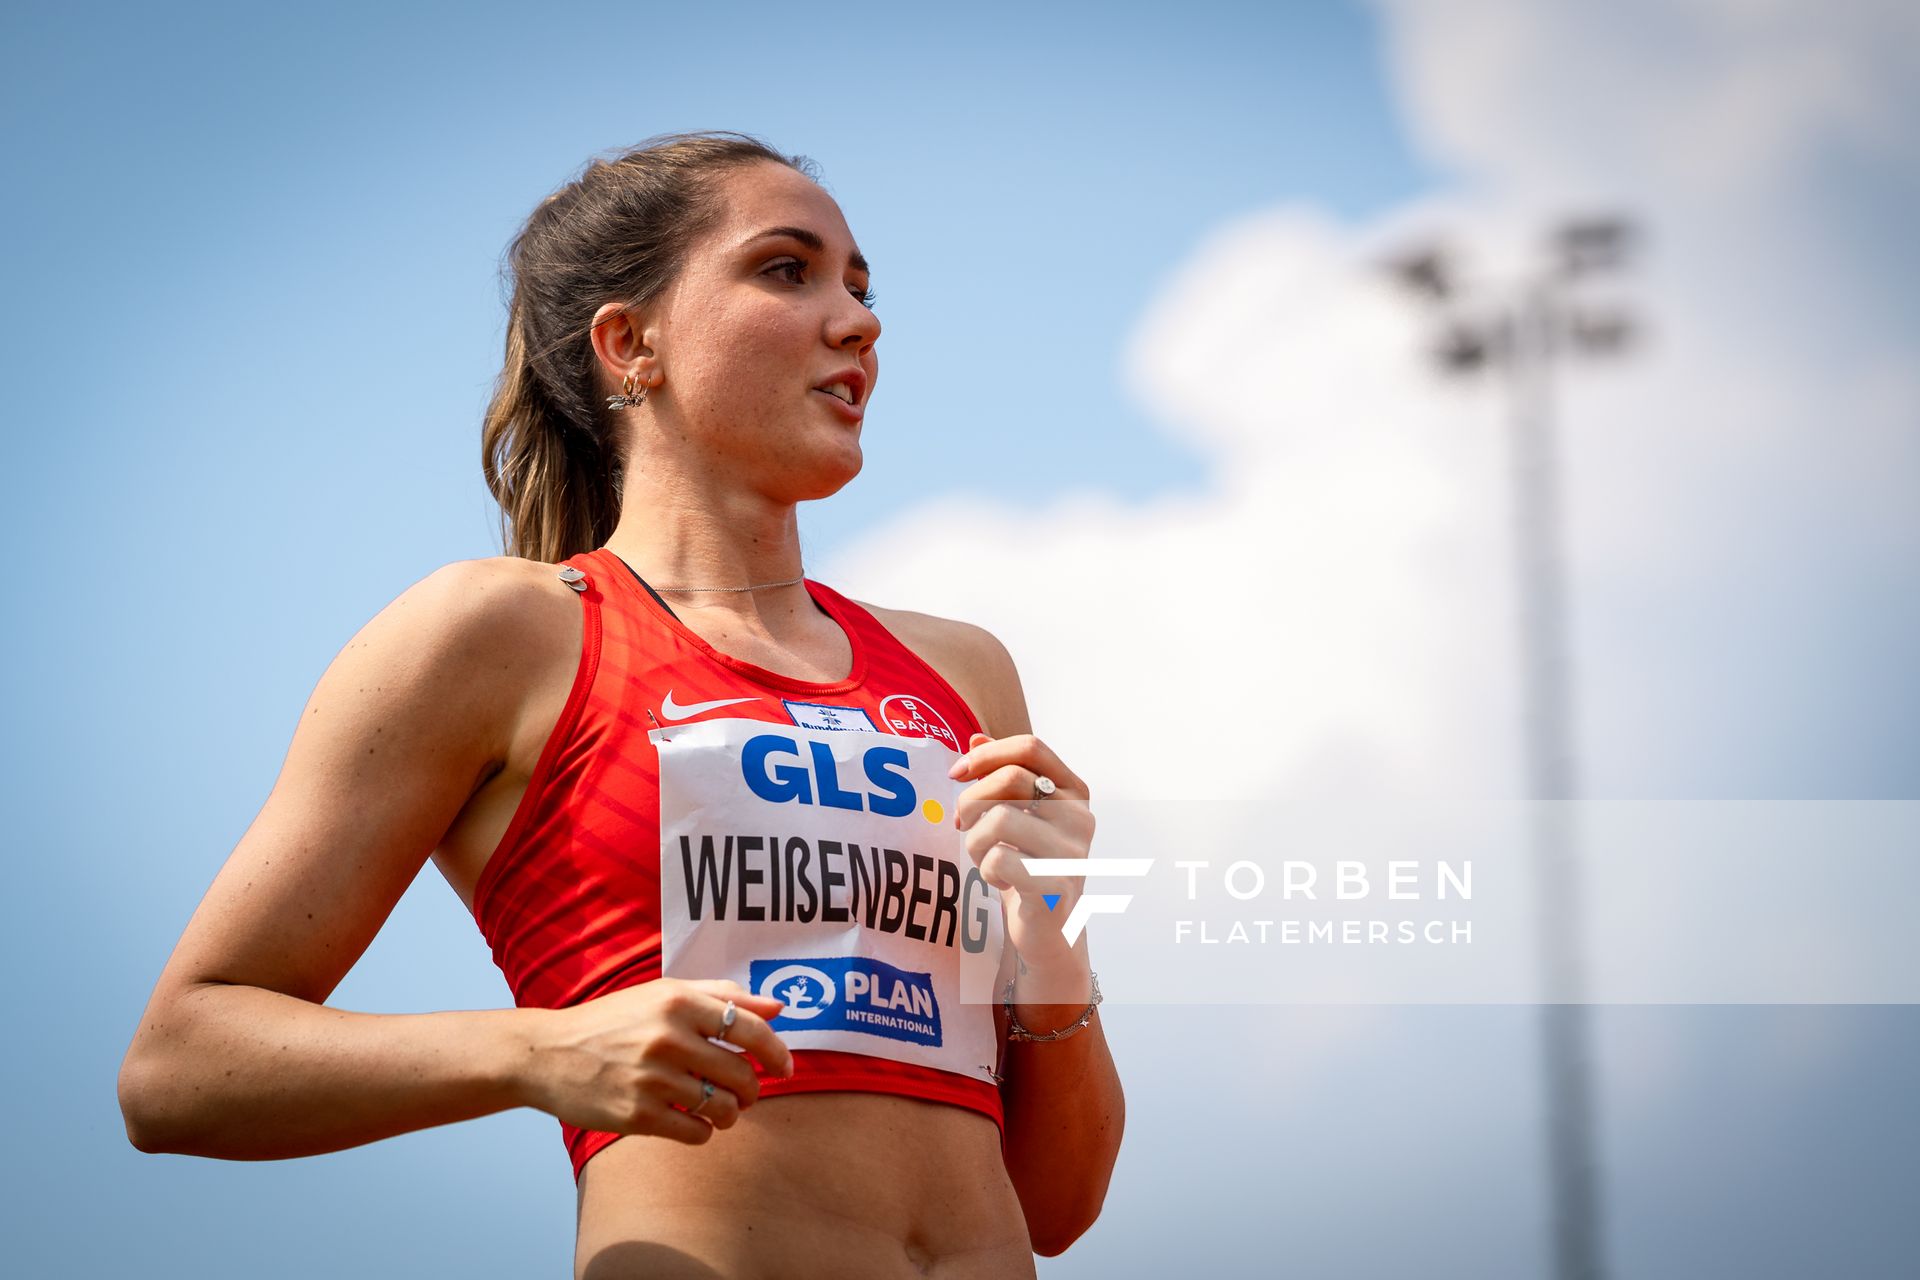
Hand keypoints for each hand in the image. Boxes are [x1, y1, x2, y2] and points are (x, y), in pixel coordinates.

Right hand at [518, 978, 793, 1144]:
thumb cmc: (613, 1021)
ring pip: (723, 1108)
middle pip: (742, 1074)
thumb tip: (778, 1007)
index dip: (776, 1052)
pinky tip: (694, 1122)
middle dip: (753, 1090)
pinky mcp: (636, 1115)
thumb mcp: (663, 994)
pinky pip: (696, 1132)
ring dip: (731, 1114)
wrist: (548, 1053)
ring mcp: (651, 1078)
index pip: (750, 1029)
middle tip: (746, 1093)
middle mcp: (667, 1037)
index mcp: (677, 1002)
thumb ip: (722, 995)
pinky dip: (705, 1131)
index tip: (785, 1067)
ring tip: (721, 1109)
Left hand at [948, 731, 1096, 980]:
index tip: (956, 773)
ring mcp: (1073, 852)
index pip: (1030, 747)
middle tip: (963, 826)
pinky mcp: (1056, 887)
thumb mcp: (1016, 816)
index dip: (987, 754)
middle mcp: (1081, 817)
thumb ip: (1000, 776)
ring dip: (974, 840)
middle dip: (971, 800)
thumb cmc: (1027, 864)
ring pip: (998, 819)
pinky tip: (997, 879)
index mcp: (1074, 791)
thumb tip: (975, 738)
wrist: (1047, 930)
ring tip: (982, 857)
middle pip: (1009, 779)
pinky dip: (986, 869)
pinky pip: (998, 859)